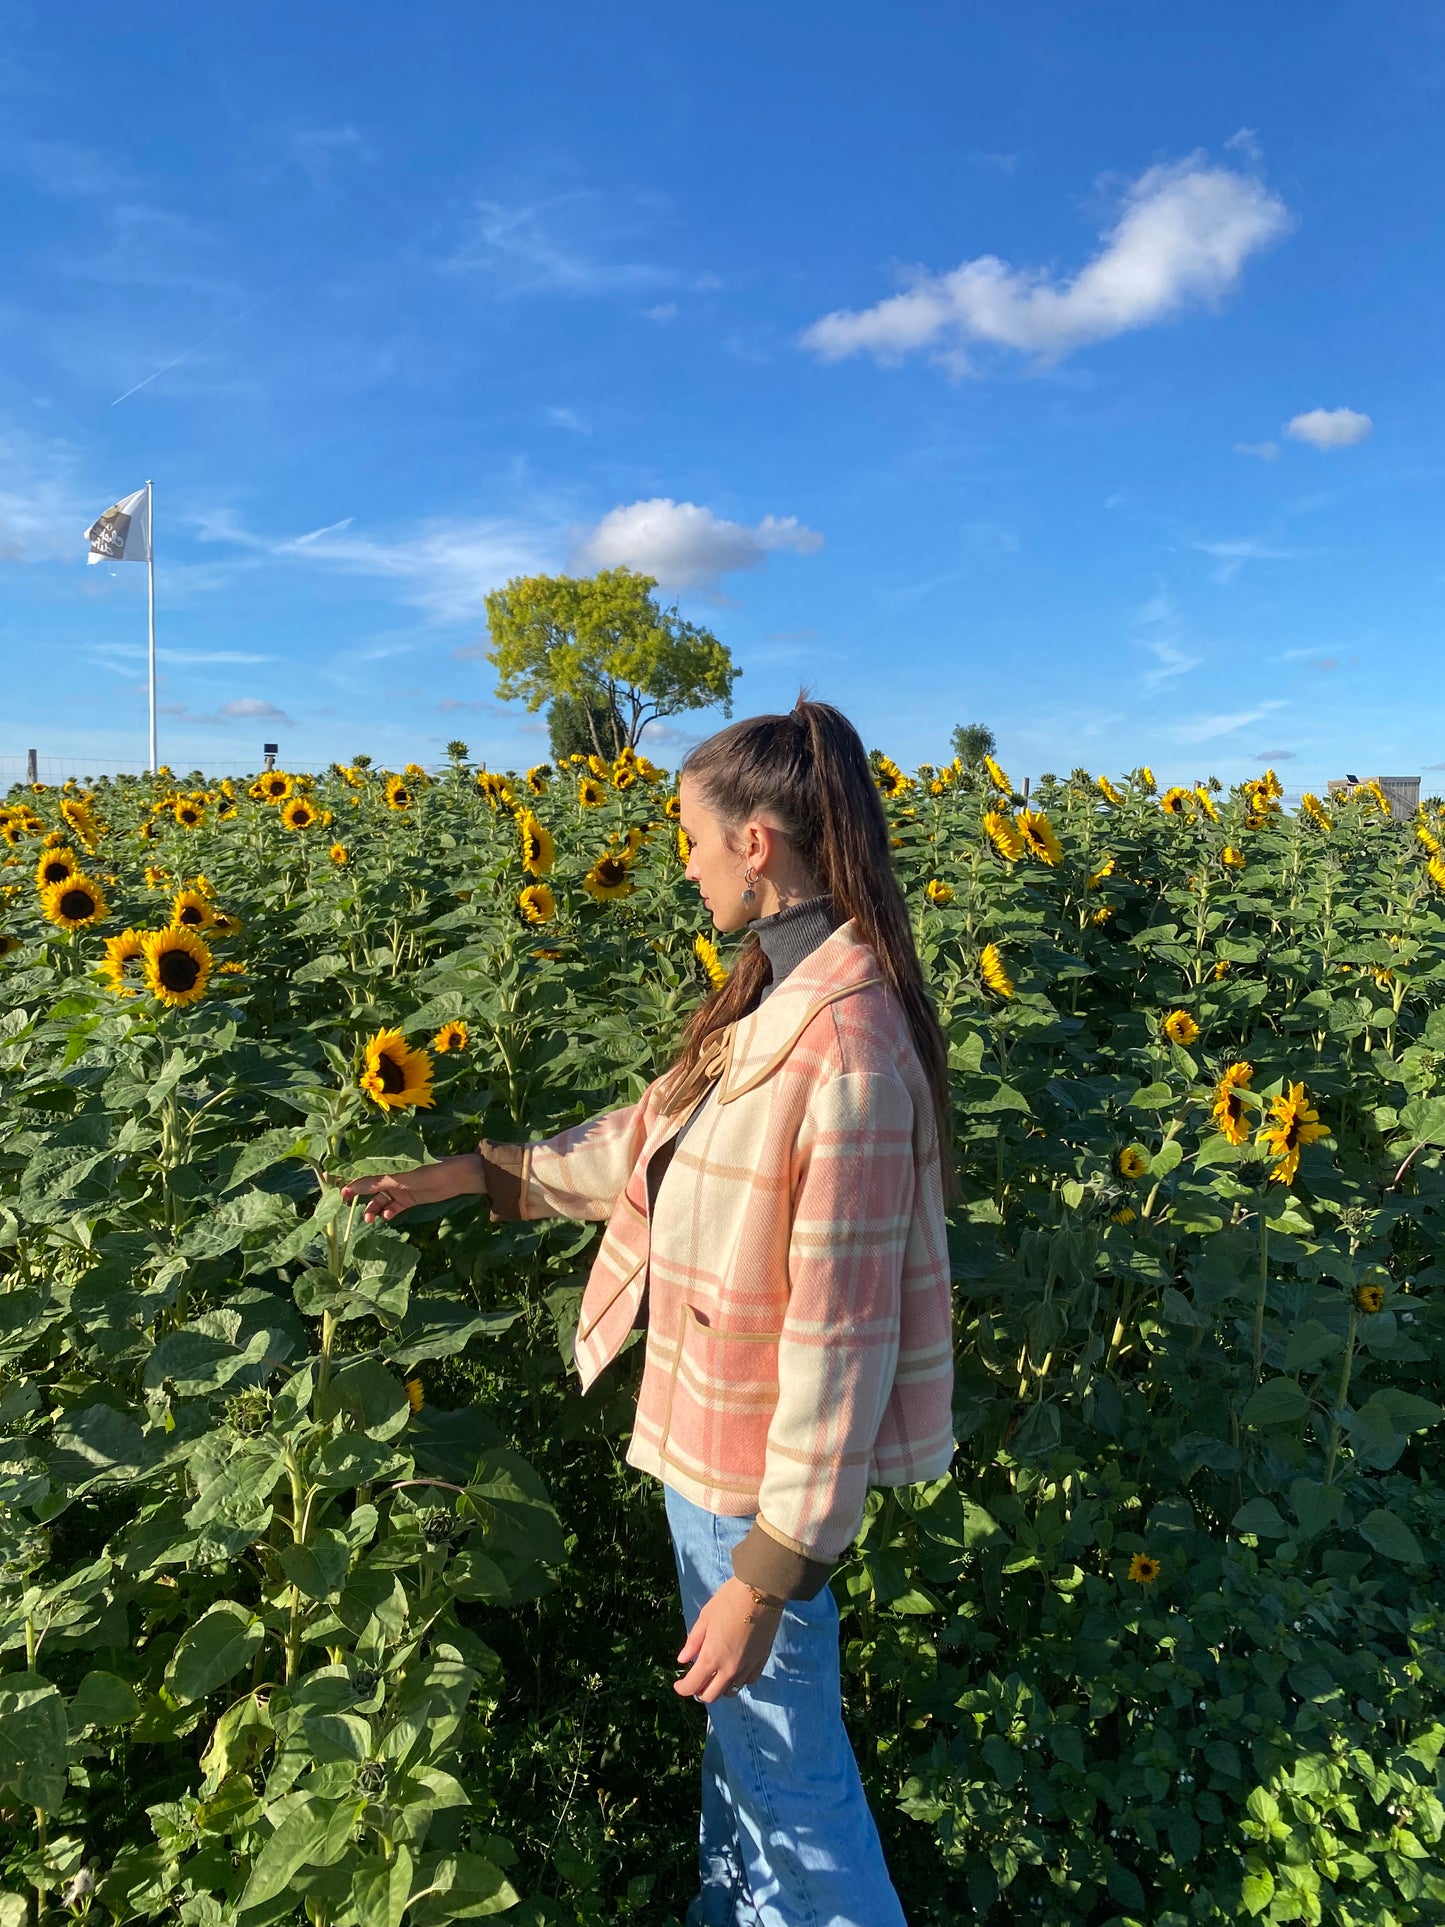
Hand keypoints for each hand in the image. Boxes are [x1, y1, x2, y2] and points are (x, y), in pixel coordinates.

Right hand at [334, 1155, 485, 1223]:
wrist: (452, 1178)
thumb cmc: (423, 1170)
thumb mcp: (394, 1177)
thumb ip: (371, 1183)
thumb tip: (348, 1187)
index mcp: (384, 1165)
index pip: (359, 1169)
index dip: (343, 1175)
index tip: (327, 1180)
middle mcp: (388, 1176)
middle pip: (366, 1186)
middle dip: (355, 1195)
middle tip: (345, 1204)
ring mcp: (398, 1188)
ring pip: (378, 1201)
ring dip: (372, 1210)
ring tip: (370, 1219)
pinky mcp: (408, 1199)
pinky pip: (392, 1208)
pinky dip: (388, 1213)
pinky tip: (388, 1216)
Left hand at [673, 1577, 782, 1704]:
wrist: (761, 1592)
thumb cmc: (728, 1601)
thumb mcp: (705, 1618)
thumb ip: (693, 1642)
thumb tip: (682, 1660)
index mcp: (712, 1657)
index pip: (693, 1686)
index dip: (682, 1688)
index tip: (678, 1685)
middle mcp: (729, 1669)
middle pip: (711, 1696)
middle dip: (699, 1692)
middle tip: (695, 1680)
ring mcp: (747, 1668)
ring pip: (730, 1692)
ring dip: (718, 1688)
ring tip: (714, 1675)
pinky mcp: (761, 1662)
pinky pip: (747, 1682)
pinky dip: (737, 1681)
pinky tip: (734, 1669)